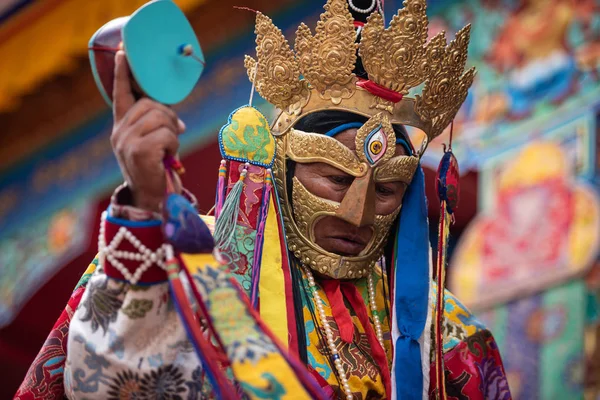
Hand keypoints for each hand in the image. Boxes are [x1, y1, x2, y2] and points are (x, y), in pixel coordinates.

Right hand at [110, 51, 184, 212]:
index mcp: (121, 127)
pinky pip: (167, 134)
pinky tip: (168, 157)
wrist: (150, 200)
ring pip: (160, 117)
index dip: (123, 73)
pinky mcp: (139, 151)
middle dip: (168, 116)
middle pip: (150, 104)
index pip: (121, 95)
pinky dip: (174, 145)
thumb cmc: (154, 171)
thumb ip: (157, 127)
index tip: (123, 52)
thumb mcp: (151, 145)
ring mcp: (127, 141)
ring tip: (169, 149)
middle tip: (174, 132)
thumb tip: (177, 121)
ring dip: (173, 132)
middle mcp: (119, 132)